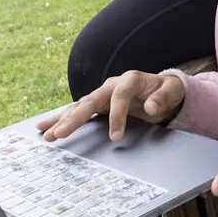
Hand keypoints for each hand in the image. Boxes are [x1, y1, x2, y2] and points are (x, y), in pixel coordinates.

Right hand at [35, 71, 184, 142]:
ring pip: (79, 106)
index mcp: (130, 80)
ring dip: (62, 120)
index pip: (119, 95)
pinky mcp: (98, 104)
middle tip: (59, 134)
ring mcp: (102, 94)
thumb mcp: (172, 91)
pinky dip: (63, 119)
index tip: (116, 137)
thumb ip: (163, 98)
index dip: (116, 115)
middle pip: (90, 100)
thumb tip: (150, 107)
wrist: (163, 89)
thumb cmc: (167, 90)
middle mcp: (111, 85)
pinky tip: (45, 126)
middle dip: (74, 118)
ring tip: (44, 132)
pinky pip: (78, 111)